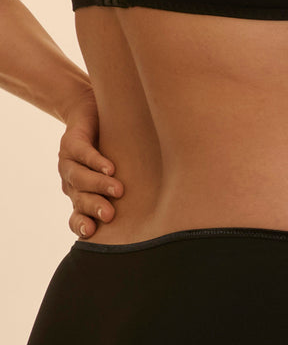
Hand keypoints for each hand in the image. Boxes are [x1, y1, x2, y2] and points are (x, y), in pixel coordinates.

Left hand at [58, 88, 122, 237]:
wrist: (91, 112)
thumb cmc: (113, 151)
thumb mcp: (121, 177)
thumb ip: (131, 196)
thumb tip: (162, 216)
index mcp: (81, 197)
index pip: (77, 217)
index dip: (81, 225)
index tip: (92, 232)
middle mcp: (72, 183)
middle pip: (79, 200)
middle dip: (93, 207)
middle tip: (109, 214)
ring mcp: (69, 162)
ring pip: (79, 178)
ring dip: (98, 185)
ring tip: (118, 190)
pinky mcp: (72, 141)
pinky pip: (82, 153)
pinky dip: (96, 162)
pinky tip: (110, 168)